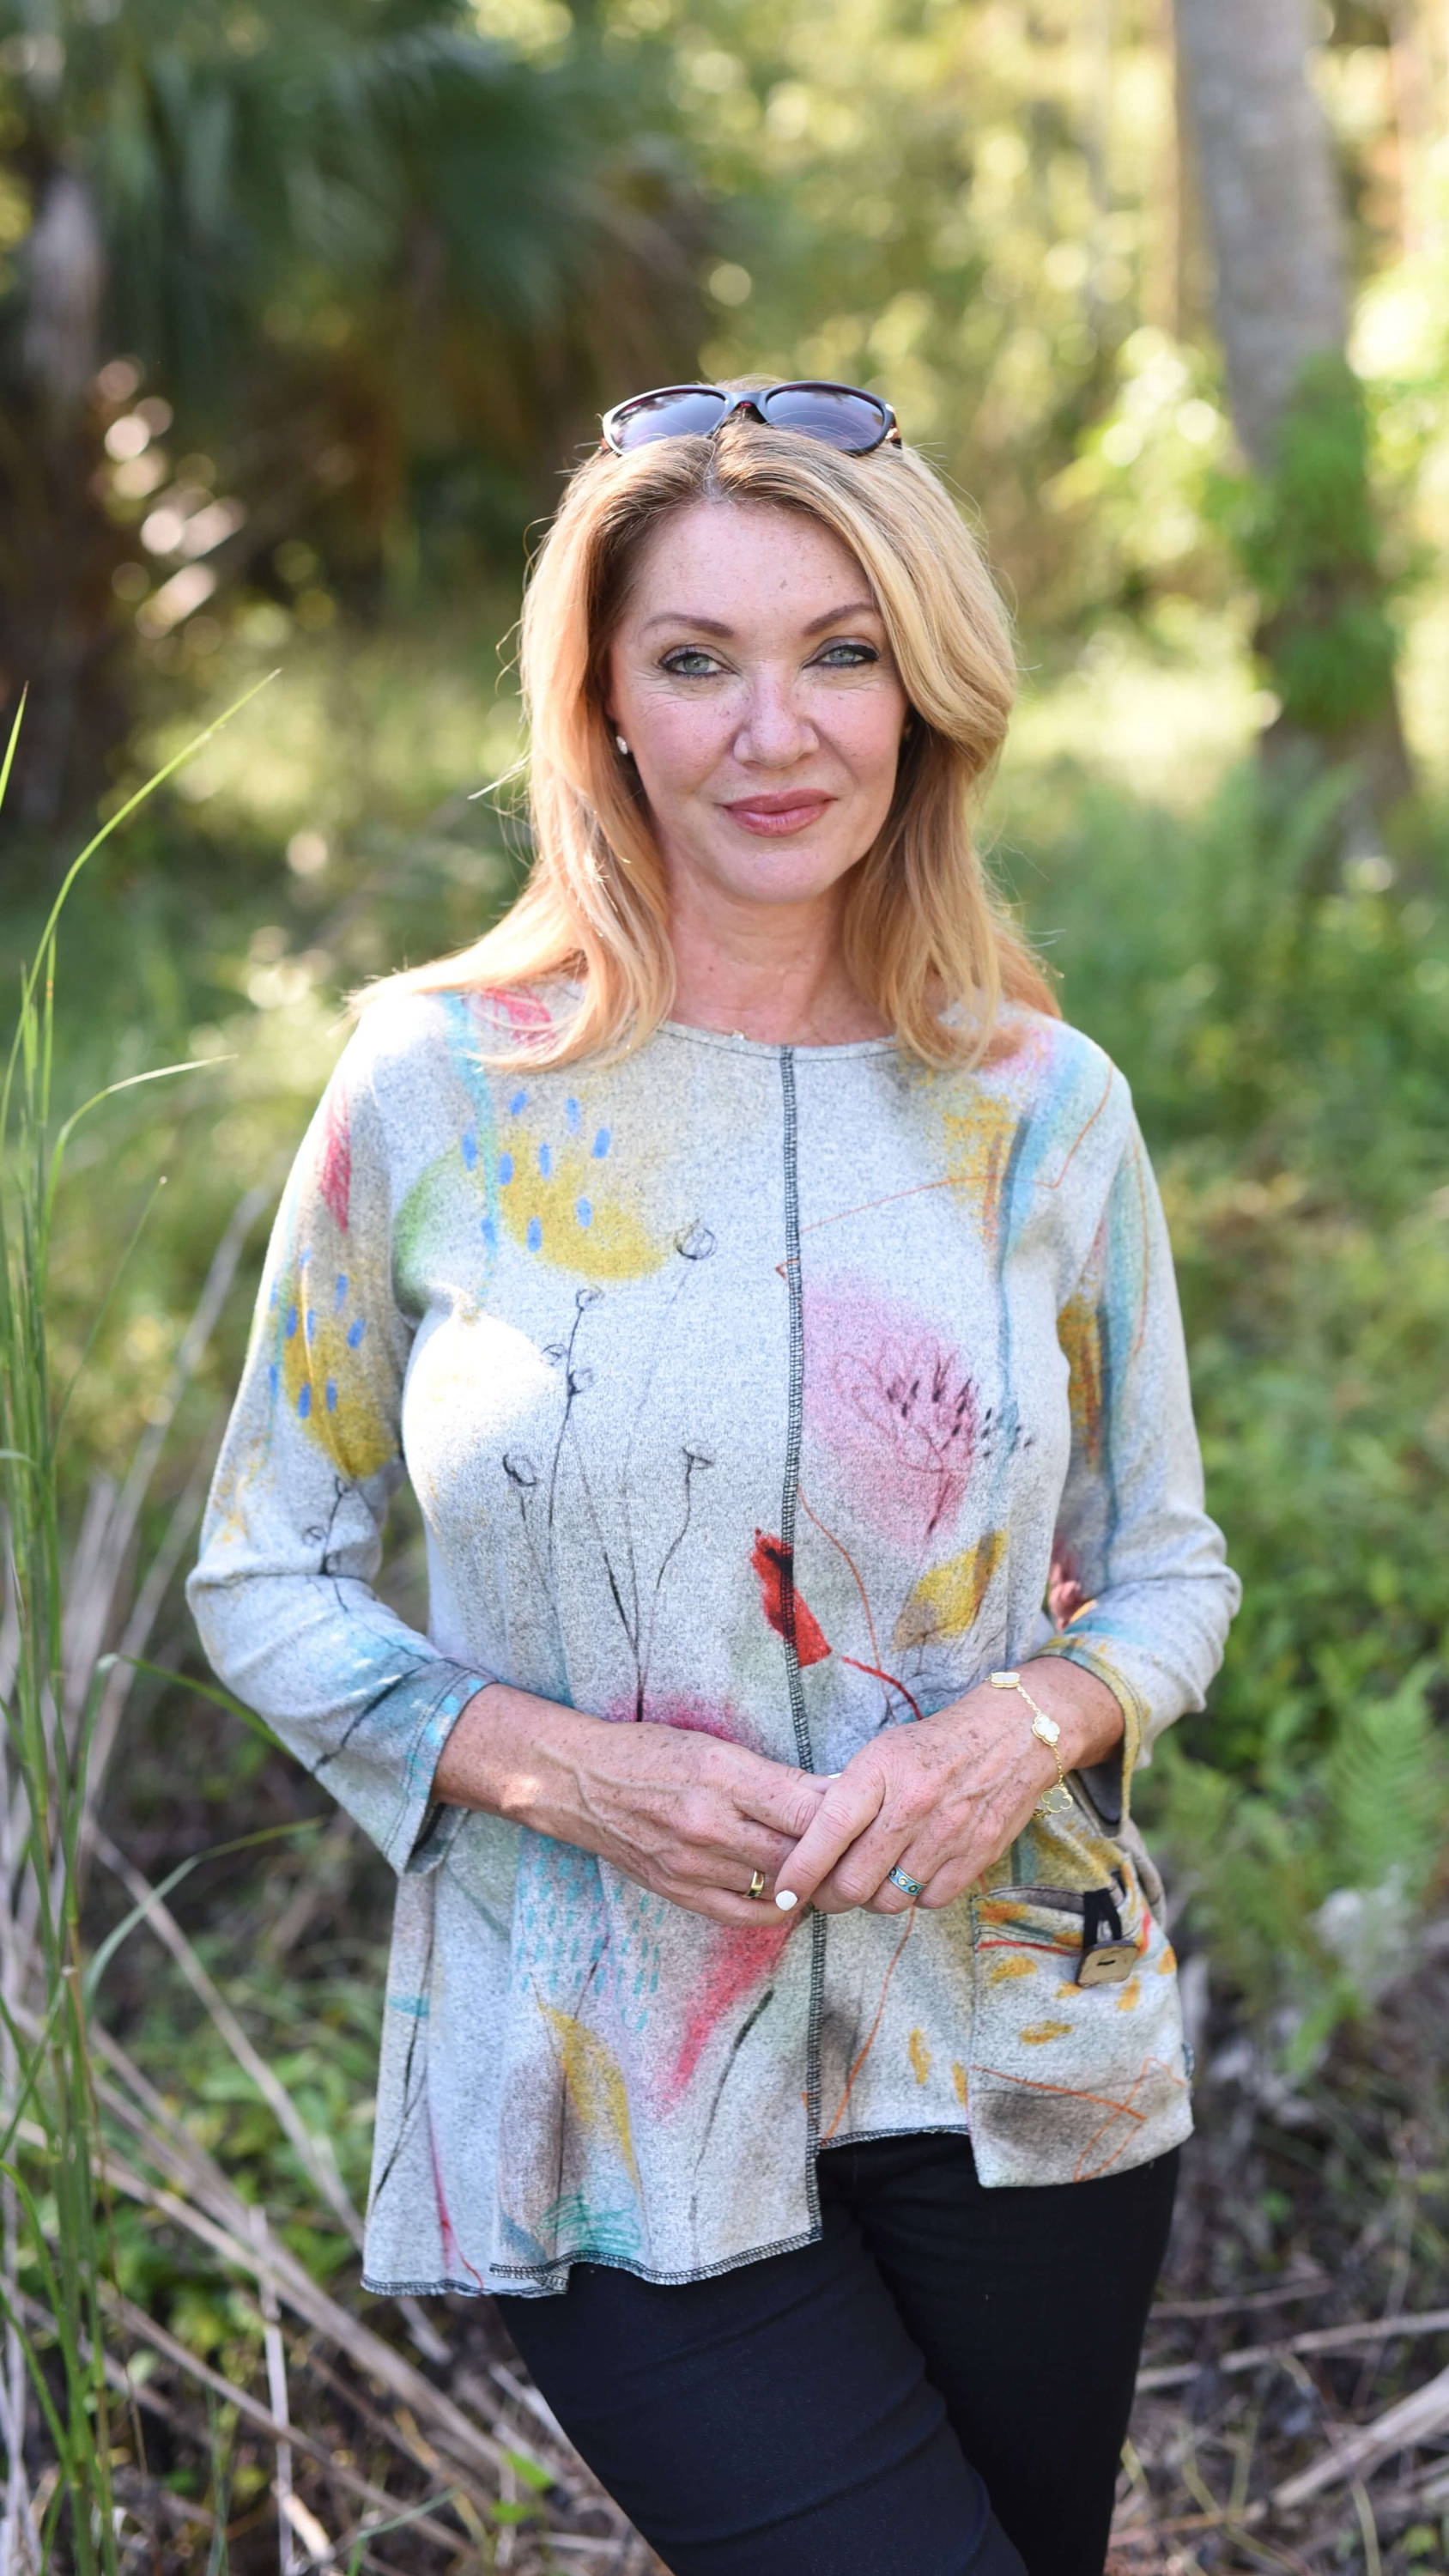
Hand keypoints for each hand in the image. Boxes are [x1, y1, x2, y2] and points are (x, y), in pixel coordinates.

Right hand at [435, 1683, 827, 1926]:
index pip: (806, 1808)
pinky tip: (791, 1897)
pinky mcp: (679, 1892)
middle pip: (799, 1854)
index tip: (870, 1813)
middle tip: (863, 1849)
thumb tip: (837, 1792)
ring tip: (833, 1871)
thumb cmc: (649, 1752)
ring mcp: (692, 1865)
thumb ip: (774, 1777)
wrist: (578, 1783)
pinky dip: (777, 1910)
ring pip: (778, 1888)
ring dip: (811, 1883)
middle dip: (837, 1855)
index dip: (848, 1816)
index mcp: (721, 1774)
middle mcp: (708, 1823)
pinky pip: (744, 1915)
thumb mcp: (714, 1746)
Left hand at [771, 1661, 1124, 1916]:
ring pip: (890, 1899)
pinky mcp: (978, 1855)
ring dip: (872, 1899)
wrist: (1013, 1733)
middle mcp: (913, 1805)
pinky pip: (929, 1901)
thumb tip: (807, 1849)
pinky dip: (913, 1897)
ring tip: (870, 1881)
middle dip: (831, 1897)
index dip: (801, 1870)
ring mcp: (948, 1833)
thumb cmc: (934, 1745)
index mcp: (880, 1772)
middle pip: (855, 1882)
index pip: (829, 1832)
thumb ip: (848, 1799)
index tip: (785, 1891)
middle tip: (826, 1893)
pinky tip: (911, 1875)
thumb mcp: (881, 1753)